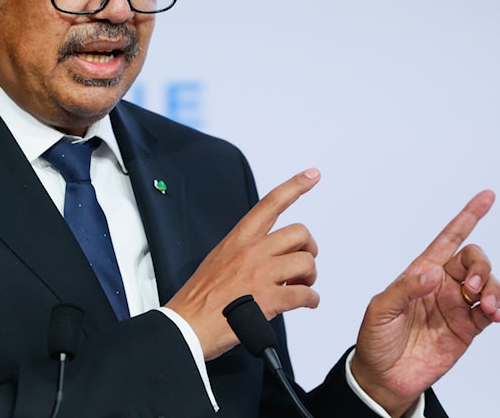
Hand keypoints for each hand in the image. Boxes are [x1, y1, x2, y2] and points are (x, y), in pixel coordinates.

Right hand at [165, 169, 321, 359]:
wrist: (186, 326)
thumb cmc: (199, 298)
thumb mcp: (218, 260)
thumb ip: (244, 252)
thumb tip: (268, 257)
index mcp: (238, 239)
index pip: (270, 203)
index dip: (295, 186)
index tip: (313, 174)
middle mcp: (251, 251)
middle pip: (299, 233)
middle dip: (309, 248)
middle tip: (304, 264)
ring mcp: (261, 274)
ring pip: (306, 263)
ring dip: (310, 277)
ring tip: (301, 286)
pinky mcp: (269, 300)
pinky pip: (305, 294)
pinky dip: (312, 300)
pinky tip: (306, 303)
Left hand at [350, 190, 499, 417]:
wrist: (383, 376)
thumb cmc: (375, 338)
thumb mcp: (380, 310)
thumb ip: (405, 290)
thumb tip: (434, 276)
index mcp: (420, 271)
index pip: (448, 238)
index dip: (468, 217)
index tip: (487, 197)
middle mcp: (442, 284)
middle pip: (474, 259)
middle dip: (481, 265)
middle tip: (474, 286)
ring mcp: (457, 306)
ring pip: (488, 283)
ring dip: (493, 288)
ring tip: (487, 305)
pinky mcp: (467, 329)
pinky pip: (490, 312)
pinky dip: (499, 309)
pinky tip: (495, 314)